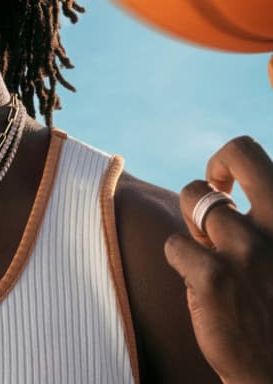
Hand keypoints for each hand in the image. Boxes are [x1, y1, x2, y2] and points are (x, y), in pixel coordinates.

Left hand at [164, 136, 272, 383]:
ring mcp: (248, 250)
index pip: (254, 154)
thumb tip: (222, 191)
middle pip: (236, 155)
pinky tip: (200, 282)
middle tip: (211, 193)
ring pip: (193, 196)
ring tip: (211, 252)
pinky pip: (174, 242)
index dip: (229, 161)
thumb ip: (266, 222)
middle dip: (215, 169)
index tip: (226, 185)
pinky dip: (180, 259)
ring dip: (194, 222)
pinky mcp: (214, 277)